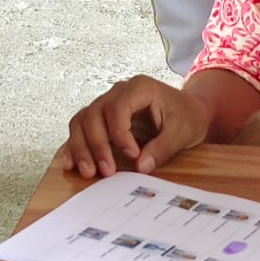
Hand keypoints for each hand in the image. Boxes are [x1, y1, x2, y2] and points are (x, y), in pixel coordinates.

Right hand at [64, 75, 212, 178]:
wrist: (188, 112)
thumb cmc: (187, 117)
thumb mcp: (183, 131)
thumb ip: (163, 147)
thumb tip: (141, 166)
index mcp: (139, 88)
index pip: (117, 108)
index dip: (119, 134)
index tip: (132, 155)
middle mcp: (118, 92)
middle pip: (93, 114)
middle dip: (96, 145)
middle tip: (106, 172)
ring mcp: (107, 104)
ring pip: (81, 121)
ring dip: (81, 148)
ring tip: (88, 172)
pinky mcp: (102, 119)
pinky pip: (81, 129)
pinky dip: (74, 146)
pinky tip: (71, 164)